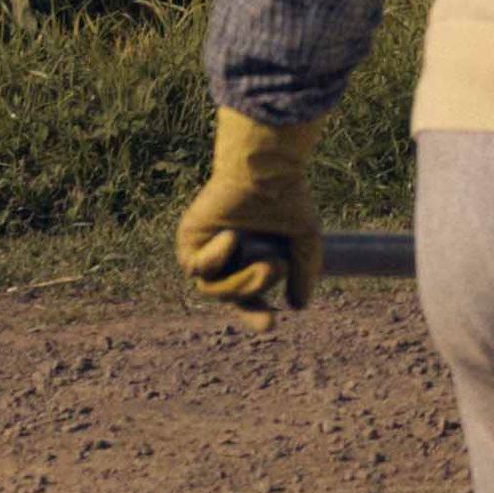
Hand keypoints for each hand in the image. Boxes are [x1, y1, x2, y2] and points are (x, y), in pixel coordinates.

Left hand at [178, 105, 316, 316]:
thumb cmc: (286, 196)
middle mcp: (225, 259)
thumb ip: (303, 272)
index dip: (255, 315)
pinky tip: (232, 237)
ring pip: (211, 289)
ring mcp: (205, 250)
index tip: (271, 322)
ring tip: (264, 261)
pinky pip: (196, 267)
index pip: (247, 298)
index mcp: (249, 260)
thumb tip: (299, 306)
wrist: (266, 169)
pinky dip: (215, 258)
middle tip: (275, 268)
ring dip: (238, 281)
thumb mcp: (304, 239)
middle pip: (229, 296)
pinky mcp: (189, 240)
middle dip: (252, 288)